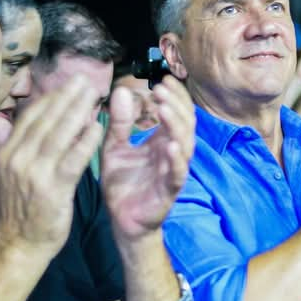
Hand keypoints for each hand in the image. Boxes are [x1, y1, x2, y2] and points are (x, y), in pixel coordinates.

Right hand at [0, 75, 104, 259]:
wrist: (18, 246)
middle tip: (85, 79)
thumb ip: (4, 145)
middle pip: (46, 121)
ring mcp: (35, 173)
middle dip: (66, 97)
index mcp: (7, 154)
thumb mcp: (3, 175)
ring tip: (94, 95)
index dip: (50, 99)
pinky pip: (72, 160)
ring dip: (78, 112)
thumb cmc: (17, 211)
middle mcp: (18, 159)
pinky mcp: (53, 189)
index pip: (30, 118)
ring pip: (59, 135)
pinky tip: (98, 127)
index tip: (67, 84)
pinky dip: (85, 142)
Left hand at [101, 75, 194, 241]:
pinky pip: (178, 173)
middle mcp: (172, 152)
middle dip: (175, 104)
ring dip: (176, 124)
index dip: (173, 95)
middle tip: (159, 90)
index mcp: (161, 140)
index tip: (161, 80)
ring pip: (186, 143)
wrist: (121, 220)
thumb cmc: (122, 183)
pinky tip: (169, 145)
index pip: (176, 111)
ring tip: (164, 109)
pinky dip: (176, 158)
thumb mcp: (114, 147)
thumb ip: (119, 122)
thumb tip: (121, 91)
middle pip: (185, 122)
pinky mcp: (170, 190)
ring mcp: (173, 170)